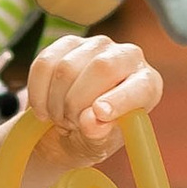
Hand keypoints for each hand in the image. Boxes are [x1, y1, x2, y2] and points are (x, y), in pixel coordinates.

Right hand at [25, 34, 159, 169]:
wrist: (68, 125)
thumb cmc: (94, 135)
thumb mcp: (98, 145)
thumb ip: (98, 135)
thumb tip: (90, 121)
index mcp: (147, 85)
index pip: (142, 85)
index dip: (120, 99)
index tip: (99, 113)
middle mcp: (128, 57)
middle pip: (102, 68)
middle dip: (77, 102)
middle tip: (68, 125)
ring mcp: (98, 45)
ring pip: (68, 67)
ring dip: (56, 102)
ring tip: (60, 118)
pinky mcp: (68, 42)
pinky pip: (44, 63)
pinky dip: (38, 92)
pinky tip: (44, 107)